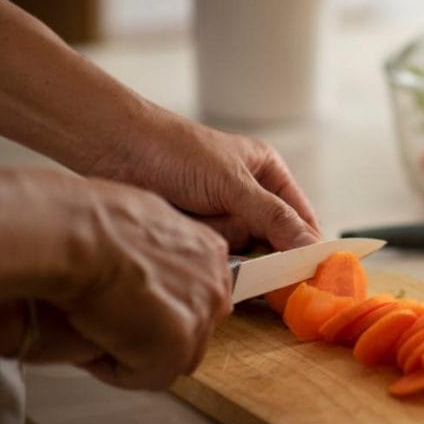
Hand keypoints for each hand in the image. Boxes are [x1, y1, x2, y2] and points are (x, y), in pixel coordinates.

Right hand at [0, 170, 232, 389]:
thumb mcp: (145, 221)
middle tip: (114, 323)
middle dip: (155, 333)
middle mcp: (214, 285)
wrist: (81, 238)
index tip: (133, 305)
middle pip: (191, 329)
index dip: (161, 307)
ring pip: (171, 357)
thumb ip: (162, 248)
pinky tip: (93, 346)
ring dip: (136, 352)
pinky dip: (115, 370)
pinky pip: (146, 377)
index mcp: (209, 252)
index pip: (198, 296)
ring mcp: (200, 318)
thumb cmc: (96, 224)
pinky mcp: (176, 347)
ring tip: (100, 332)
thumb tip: (147, 261)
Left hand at [94, 113, 320, 251]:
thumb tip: (310, 246)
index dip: (307, 245)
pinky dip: (201, 249)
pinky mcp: (196, 232)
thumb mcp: (233, 183)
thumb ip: (273, 217)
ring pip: (238, 251)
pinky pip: (211, 255)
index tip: (310, 275)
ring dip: (221, 243)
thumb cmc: (176, 152)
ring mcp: (220, 215)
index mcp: (268, 174)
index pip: (300, 218)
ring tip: (198, 218)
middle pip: (270, 241)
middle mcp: (249, 196)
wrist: (113, 148)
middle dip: (254, 246)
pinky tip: (187, 230)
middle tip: (239, 247)